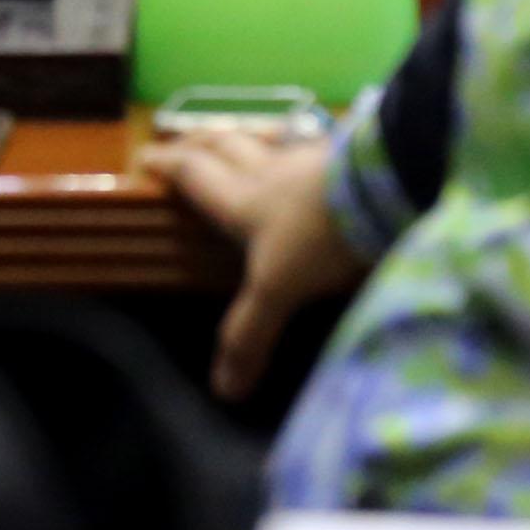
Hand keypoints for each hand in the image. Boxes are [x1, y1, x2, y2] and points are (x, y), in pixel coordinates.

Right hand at [141, 128, 368, 400]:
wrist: (386, 187)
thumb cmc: (320, 234)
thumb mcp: (279, 289)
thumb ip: (249, 333)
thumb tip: (224, 392)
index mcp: (242, 200)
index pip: (193, 175)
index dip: (167, 165)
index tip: (144, 157)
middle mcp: (270, 170)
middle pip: (225, 145)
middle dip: (198, 142)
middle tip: (183, 140)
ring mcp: (312, 157)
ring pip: (270, 139)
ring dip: (249, 136)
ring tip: (242, 137)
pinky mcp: (350, 152)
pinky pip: (315, 144)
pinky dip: (302, 144)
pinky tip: (312, 150)